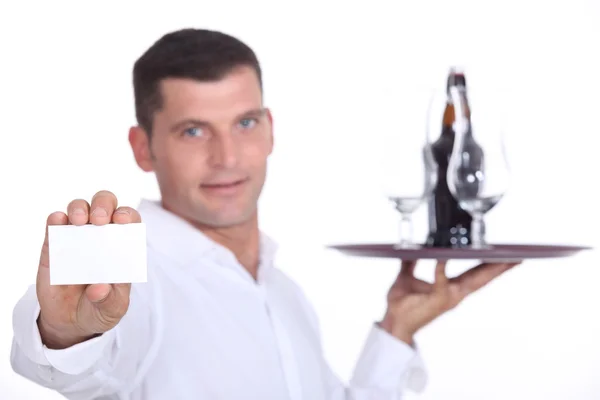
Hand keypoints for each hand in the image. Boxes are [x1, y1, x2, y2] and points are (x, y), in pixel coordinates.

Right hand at [36, 190, 140, 348]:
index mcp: (122, 245)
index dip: (127, 215)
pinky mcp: (52, 246)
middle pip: (104, 204)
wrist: (71, 322)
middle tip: (100, 219)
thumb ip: (109, 299)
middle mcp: (100, 235)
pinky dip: (55, 220)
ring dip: (79, 208)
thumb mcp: (112, 309)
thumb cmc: (100, 308)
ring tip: (79, 221)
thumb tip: (99, 288)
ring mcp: (76, 238)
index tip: (122, 220)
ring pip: (78, 208)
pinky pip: (54, 226)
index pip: (129, 220)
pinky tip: (57, 221)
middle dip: (103, 205)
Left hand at [379, 259, 520, 344]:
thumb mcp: (406, 277)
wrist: (393, 322)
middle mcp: (454, 293)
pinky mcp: (437, 300)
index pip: (474, 273)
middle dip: (500, 267)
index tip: (503, 256)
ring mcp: (448, 297)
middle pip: (482, 278)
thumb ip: (411, 263)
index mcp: (450, 287)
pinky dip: (441, 269)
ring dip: (488, 270)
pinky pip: (441, 281)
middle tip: (517, 257)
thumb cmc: (400, 305)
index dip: (489, 265)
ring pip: (473, 281)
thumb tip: (411, 249)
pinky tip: (443, 258)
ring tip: (504, 260)